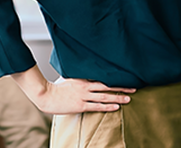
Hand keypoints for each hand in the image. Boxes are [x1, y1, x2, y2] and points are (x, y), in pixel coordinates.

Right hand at [12, 65, 134, 114]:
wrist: (46, 95)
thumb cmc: (57, 87)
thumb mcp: (70, 77)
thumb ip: (81, 76)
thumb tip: (89, 74)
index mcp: (83, 79)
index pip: (102, 77)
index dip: (115, 78)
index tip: (126, 77)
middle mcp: (85, 87)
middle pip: (107, 86)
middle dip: (121, 87)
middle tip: (134, 87)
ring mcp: (83, 97)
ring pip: (104, 96)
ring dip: (118, 97)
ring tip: (129, 98)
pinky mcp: (80, 106)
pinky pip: (97, 106)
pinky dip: (107, 106)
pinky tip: (116, 107)